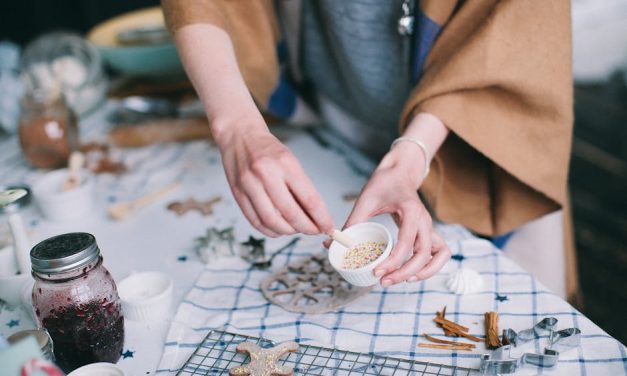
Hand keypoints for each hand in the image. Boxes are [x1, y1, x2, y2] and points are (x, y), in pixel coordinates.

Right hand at [217, 119, 333, 236]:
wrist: (239, 135)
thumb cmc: (268, 149)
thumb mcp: (290, 161)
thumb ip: (300, 187)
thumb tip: (314, 216)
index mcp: (285, 164)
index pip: (309, 199)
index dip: (321, 218)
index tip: (328, 227)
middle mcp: (266, 174)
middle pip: (290, 214)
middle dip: (306, 228)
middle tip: (314, 231)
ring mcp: (249, 185)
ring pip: (272, 221)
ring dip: (288, 231)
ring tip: (295, 229)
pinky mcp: (237, 194)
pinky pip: (255, 221)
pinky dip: (269, 230)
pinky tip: (278, 229)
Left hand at [342, 143, 450, 285]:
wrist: (399, 173)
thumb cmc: (383, 184)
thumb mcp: (365, 201)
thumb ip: (351, 223)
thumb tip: (330, 244)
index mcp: (411, 211)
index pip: (407, 242)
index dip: (393, 261)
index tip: (376, 272)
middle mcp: (424, 220)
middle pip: (424, 254)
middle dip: (404, 272)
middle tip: (383, 281)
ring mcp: (429, 227)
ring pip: (439, 255)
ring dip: (423, 272)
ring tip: (400, 280)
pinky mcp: (429, 232)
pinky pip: (440, 253)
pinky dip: (431, 266)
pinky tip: (412, 274)